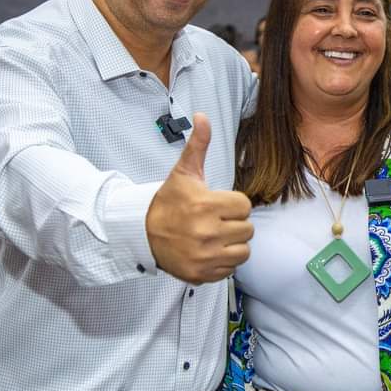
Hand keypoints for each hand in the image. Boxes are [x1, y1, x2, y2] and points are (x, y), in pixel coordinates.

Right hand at [146, 113, 253, 283]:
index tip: (218, 205)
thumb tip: (202, 116)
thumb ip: (198, 144)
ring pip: (243, 251)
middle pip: (247, 229)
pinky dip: (223, 262)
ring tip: (215, 236)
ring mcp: (204, 256)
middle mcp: (207, 232)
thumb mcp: (184, 172)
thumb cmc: (169, 201)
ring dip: (233, 244)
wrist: (143, 232)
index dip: (233, 204)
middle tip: (216, 221)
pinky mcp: (202, 274)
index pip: (245, 206)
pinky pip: (230, 270)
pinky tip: (208, 251)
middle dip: (234, 224)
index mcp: (206, 205)